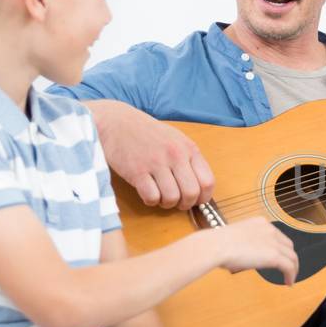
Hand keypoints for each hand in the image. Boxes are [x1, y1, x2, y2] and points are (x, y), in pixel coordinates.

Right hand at [91, 100, 214, 209]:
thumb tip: (200, 187)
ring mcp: (156, 163)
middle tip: (177, 202)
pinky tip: (147, 192)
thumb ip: (189, 160)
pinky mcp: (137, 171)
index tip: (196, 200)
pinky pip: (152, 197)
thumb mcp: (176, 139)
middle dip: (185, 204)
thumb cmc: (147, 133)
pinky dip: (151, 201)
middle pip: (192, 193)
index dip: (203, 197)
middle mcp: (175, 155)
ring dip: (167, 203)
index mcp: (189, 148)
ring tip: (161, 196)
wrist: (117, 122)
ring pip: (172, 198)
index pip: (208, 182)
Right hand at [215, 218, 298, 283]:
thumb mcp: (236, 238)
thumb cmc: (218, 244)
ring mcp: (273, 242)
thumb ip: (246, 243)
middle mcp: (270, 230)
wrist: (217, 246)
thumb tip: (247, 256)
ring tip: (290, 278)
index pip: (277, 235)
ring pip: (292, 256)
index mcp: (260, 223)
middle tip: (287, 268)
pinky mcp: (274, 256)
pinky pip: (289, 266)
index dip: (280, 248)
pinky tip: (289, 282)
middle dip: (289, 257)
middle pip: (288, 245)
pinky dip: (291, 275)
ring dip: (293, 268)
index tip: (279, 257)